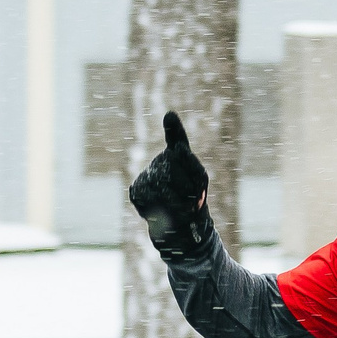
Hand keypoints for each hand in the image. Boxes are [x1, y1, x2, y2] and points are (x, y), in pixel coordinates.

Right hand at [128, 111, 214, 260]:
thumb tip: (168, 178)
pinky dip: (163, 207)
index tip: (169, 116)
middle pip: (172, 165)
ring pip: (162, 183)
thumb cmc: (194, 197)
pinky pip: (151, 196)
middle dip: (187, 185)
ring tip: (182, 207)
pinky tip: (165, 209)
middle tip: (193, 198)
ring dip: (178, 199)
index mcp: (178, 153)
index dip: (173, 127)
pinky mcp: (136, 189)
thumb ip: (188, 174)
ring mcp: (147, 173)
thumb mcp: (199, 182)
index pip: (176, 138)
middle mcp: (161, 159)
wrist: (180, 221)